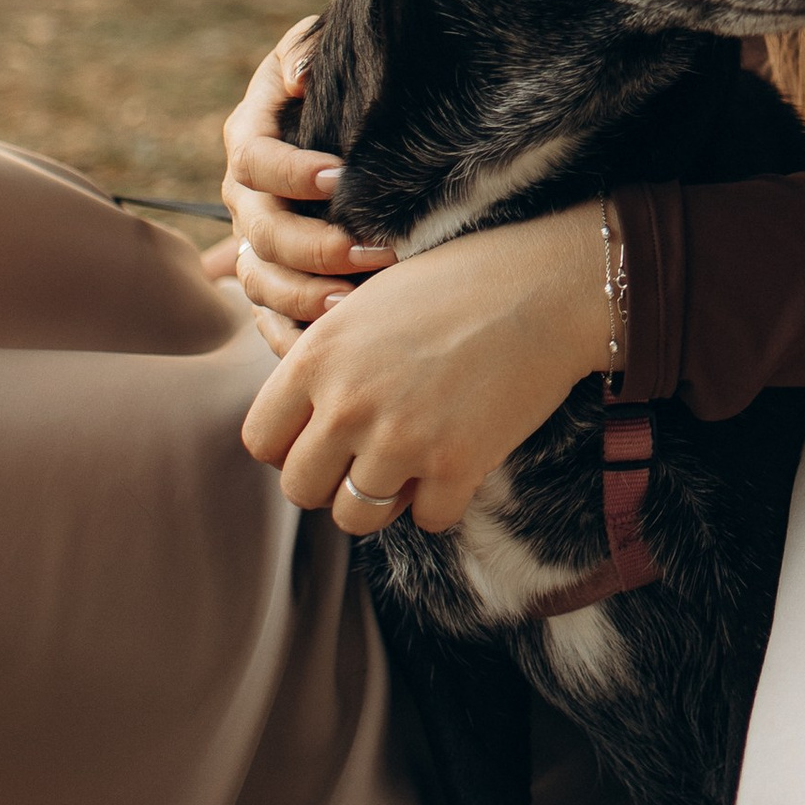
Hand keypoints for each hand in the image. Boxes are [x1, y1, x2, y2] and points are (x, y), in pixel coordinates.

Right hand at [222, 16, 396, 348]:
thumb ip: (306, 51)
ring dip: (304, 296)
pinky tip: (330, 344)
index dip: (293, 171)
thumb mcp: (318, 48)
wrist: (348, 118)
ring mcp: (255, 242)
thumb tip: (302, 78)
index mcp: (249, 138)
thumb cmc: (336, 78)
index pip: (257, 161)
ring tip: (351, 304)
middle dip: (316, 246)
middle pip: (262, 232)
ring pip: (261, 282)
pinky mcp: (274, 279)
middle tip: (374, 252)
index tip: (341, 174)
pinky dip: (293, 337)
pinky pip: (270, 321)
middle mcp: (245, 196)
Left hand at [242, 199, 618, 531]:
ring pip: (356, 517)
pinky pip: (427, 520)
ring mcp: (400, 439)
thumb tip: (300, 416)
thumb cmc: (457, 284)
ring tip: (408, 470)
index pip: (261, 442)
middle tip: (366, 460)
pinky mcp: (455, 466)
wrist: (544, 287)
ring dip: (380, 503)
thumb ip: (323, 359)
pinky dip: (441, 503)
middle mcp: (347, 404)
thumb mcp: (366, 304)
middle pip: (300, 489)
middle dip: (331, 483)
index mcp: (316, 357)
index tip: (322, 439)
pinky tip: (457, 465)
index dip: (289, 447)